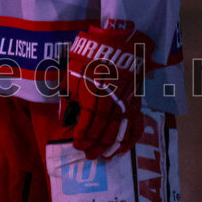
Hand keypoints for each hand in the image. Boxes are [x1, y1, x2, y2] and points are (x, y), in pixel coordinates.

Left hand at [63, 26, 151, 159]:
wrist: (118, 44)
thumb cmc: (90, 57)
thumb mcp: (72, 75)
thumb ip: (68, 99)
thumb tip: (65, 120)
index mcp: (94, 99)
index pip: (87, 127)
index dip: (81, 139)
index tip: (76, 145)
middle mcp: (111, 106)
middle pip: (103, 134)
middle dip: (94, 147)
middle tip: (87, 155)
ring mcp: (126, 107)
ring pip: (118, 135)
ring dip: (109, 148)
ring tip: (101, 157)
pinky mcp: (136, 104)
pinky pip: (135, 128)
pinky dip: (128, 141)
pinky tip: (122, 150)